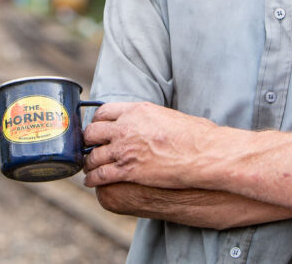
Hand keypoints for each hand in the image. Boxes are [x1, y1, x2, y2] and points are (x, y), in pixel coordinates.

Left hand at [82, 101, 217, 188]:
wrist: (203, 155)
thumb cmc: (195, 136)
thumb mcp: (168, 115)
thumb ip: (150, 117)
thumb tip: (151, 121)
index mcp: (136, 111)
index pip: (103, 112)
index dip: (97, 122)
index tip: (97, 129)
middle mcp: (125, 127)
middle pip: (92, 132)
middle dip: (89, 140)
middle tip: (89, 147)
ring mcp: (124, 149)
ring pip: (93, 155)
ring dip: (89, 162)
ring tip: (88, 167)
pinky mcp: (127, 171)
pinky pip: (100, 175)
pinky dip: (92, 179)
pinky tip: (91, 182)